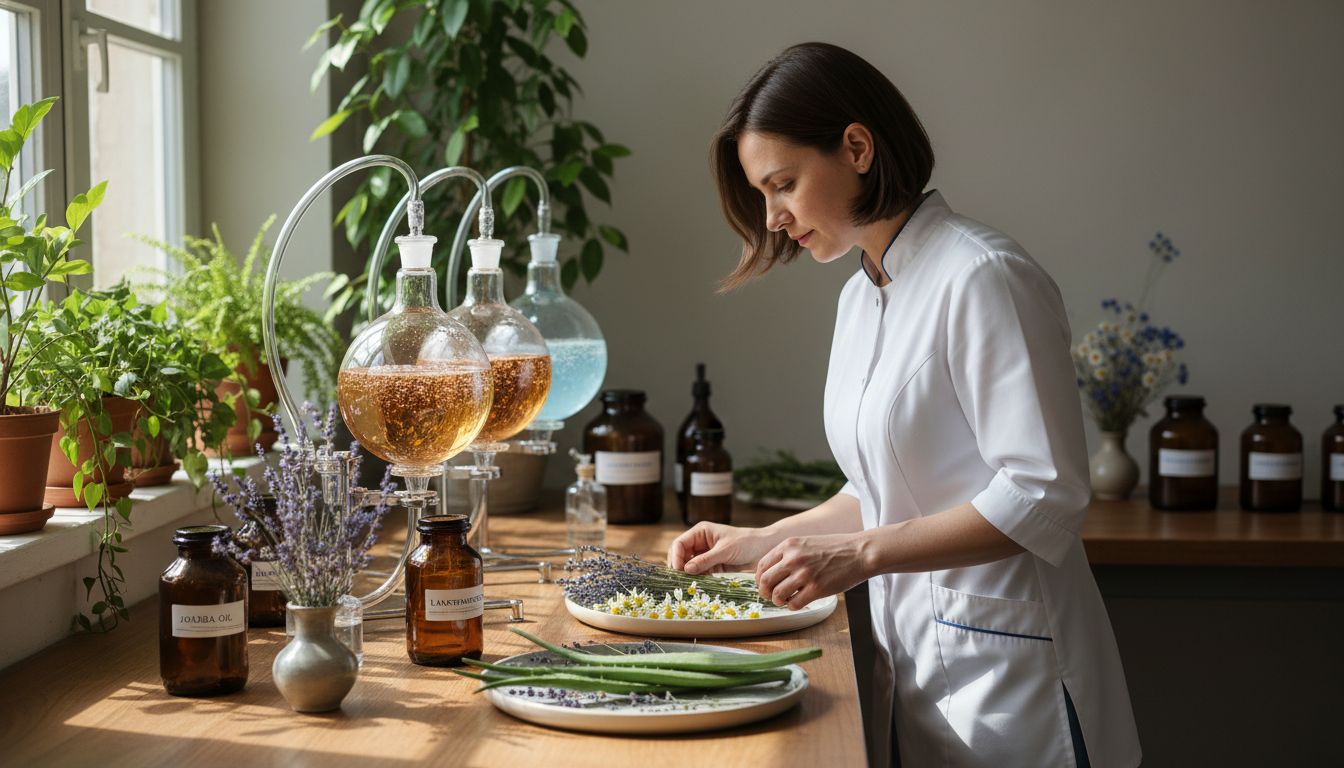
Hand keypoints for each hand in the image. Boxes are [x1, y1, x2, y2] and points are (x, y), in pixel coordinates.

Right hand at [667, 522, 780, 574]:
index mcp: (700, 532)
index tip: (677, 570)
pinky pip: (699, 572)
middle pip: (681, 555)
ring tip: (689, 585)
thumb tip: (686, 569)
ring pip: (688, 565)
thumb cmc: (746, 543)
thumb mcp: (725, 551)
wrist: (764, 549)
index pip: (679, 544)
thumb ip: (705, 560)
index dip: (675, 557)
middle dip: (679, 567)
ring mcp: (705, 554)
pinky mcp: (712, 565)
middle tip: (680, 580)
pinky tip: (698, 585)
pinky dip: (697, 579)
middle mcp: (700, 542)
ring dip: (688, 574)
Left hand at [754, 533, 870, 609]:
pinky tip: (799, 602)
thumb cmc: (835, 548)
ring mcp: (805, 574)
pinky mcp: (817, 588)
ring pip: (777, 595)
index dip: (760, 579)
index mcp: (789, 545)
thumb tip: (772, 571)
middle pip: (765, 581)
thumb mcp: (806, 543)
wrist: (860, 552)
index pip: (762, 566)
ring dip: (778, 601)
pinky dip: (793, 606)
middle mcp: (794, 559)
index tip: (764, 585)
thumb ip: (789, 554)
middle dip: (765, 592)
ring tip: (785, 600)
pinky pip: (794, 604)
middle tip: (771, 596)